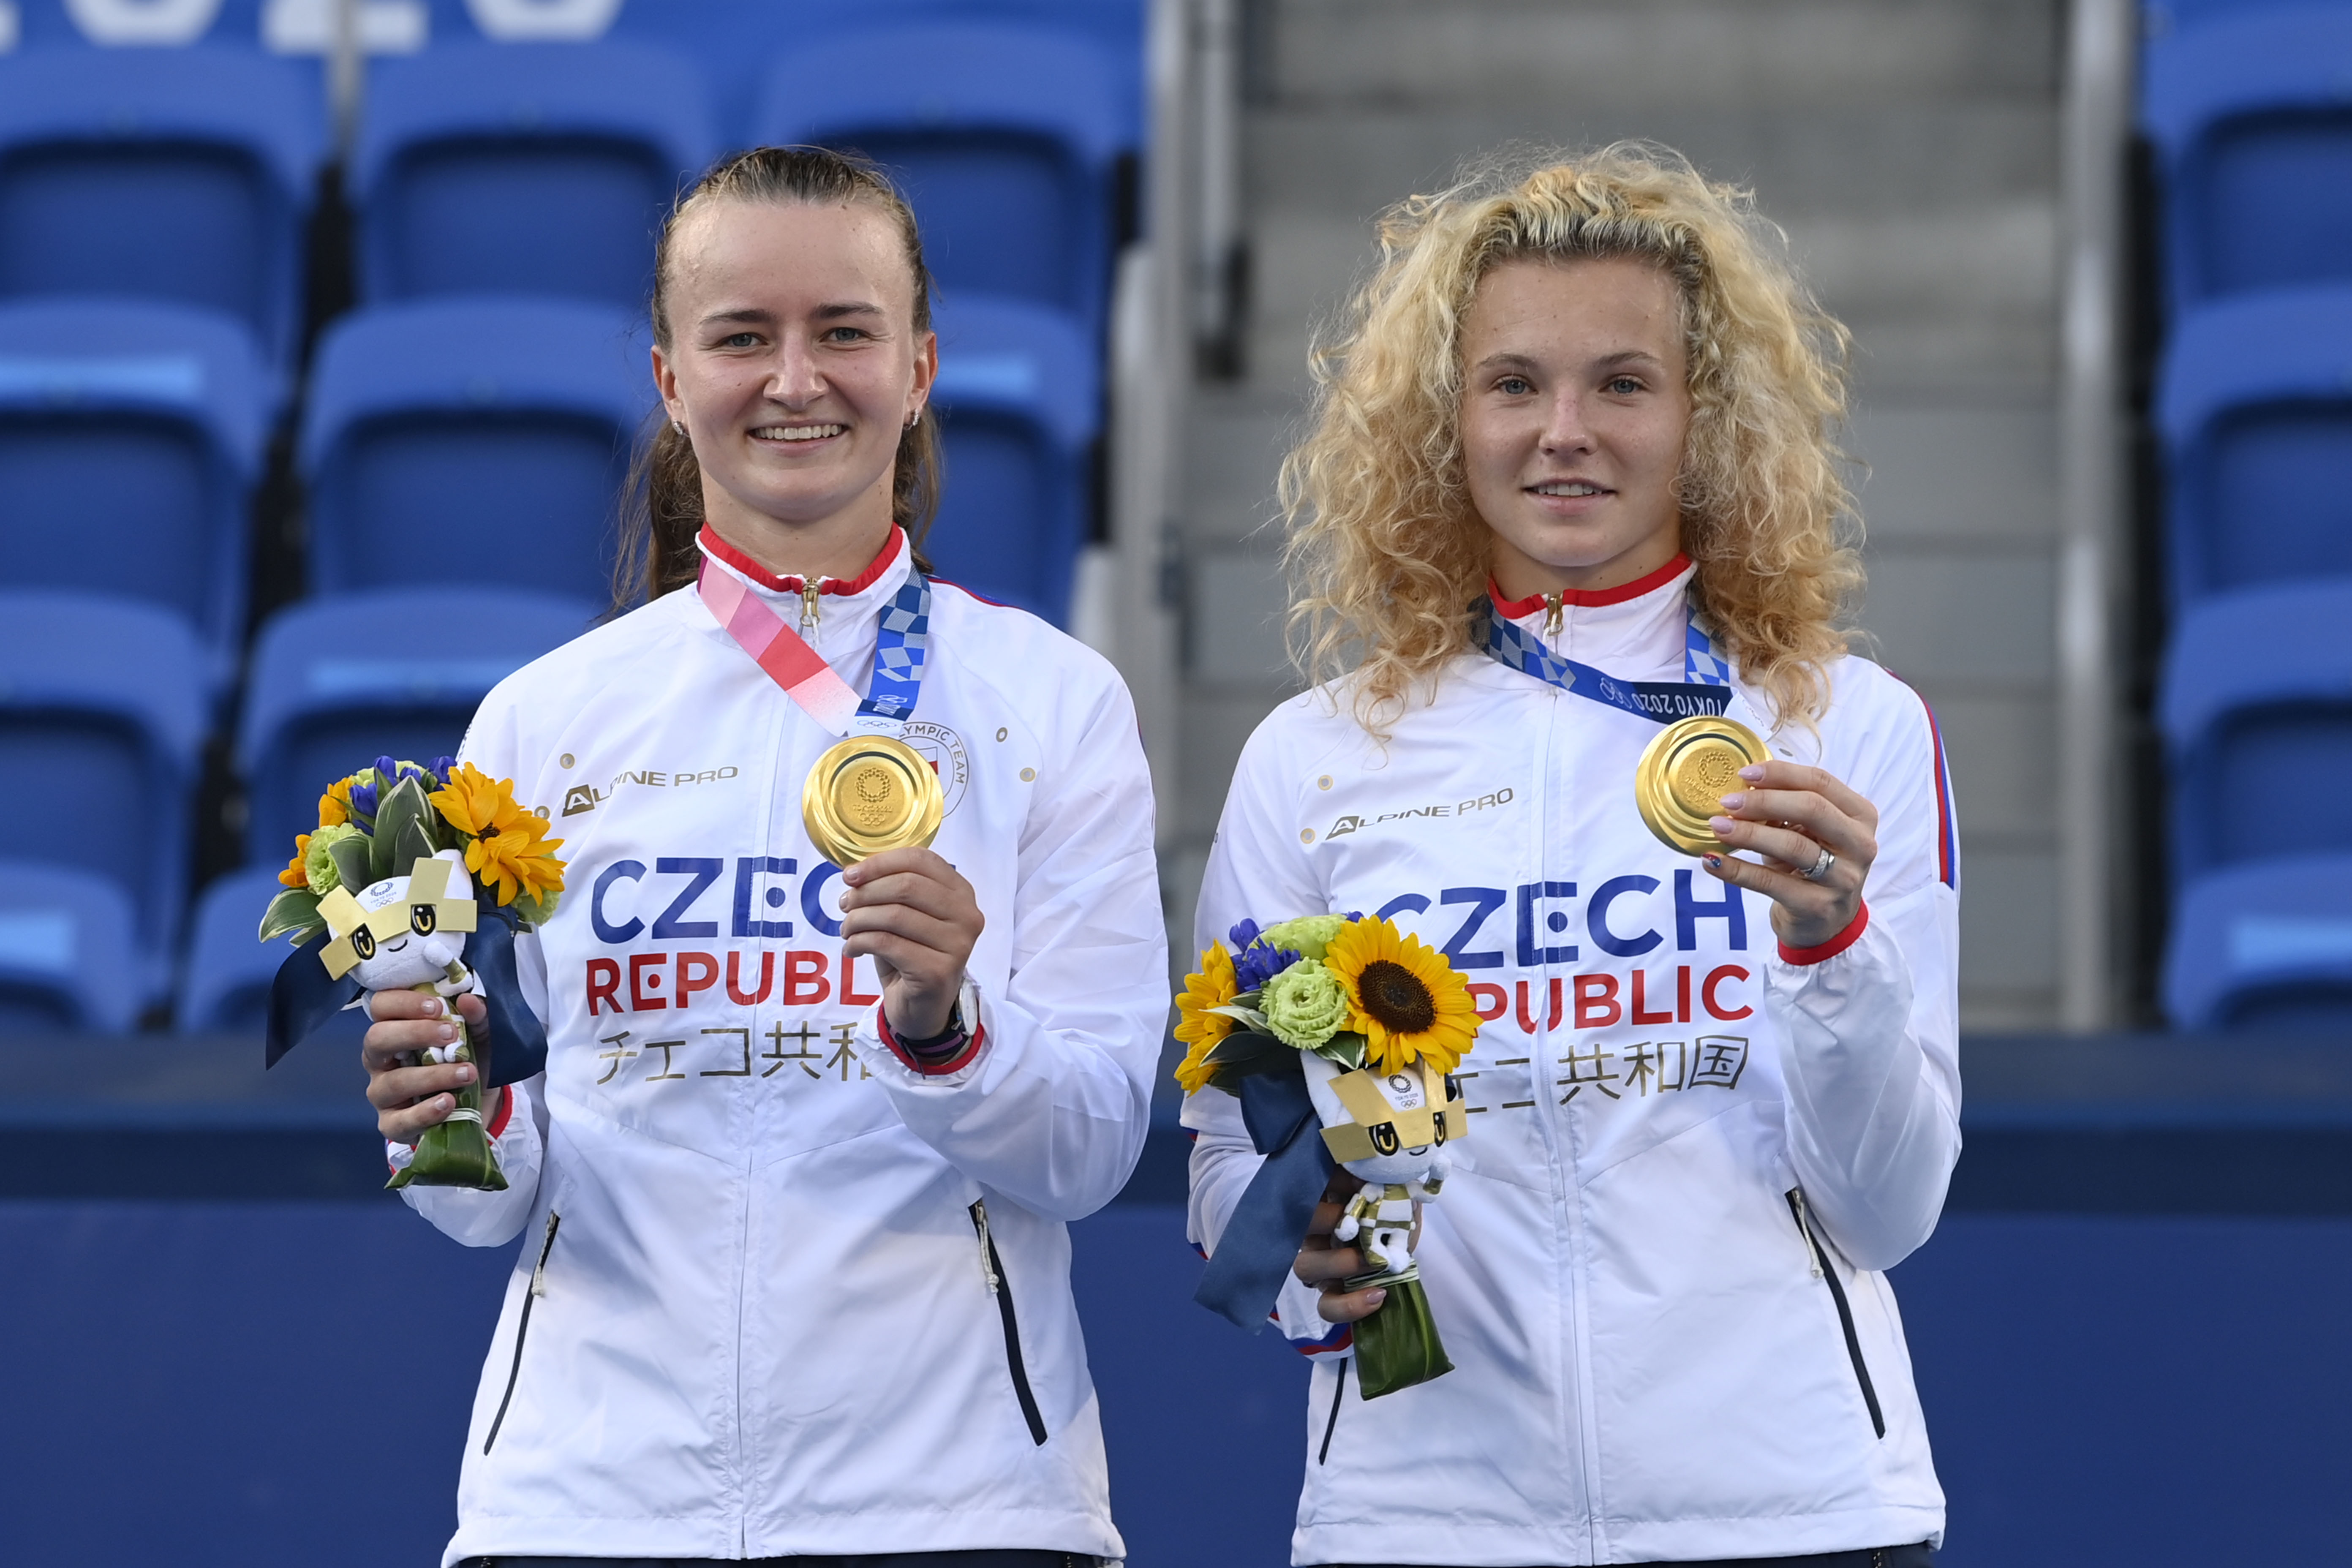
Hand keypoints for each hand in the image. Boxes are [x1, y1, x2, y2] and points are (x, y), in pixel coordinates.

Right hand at [363, 990, 496, 1144]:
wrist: (477, 1106)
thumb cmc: (463, 1061)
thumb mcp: (479, 1036)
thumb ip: (477, 1017)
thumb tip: (470, 1000)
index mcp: (394, 1029)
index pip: (381, 1006)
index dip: (404, 1002)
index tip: (437, 1007)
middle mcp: (380, 1060)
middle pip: (376, 1039)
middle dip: (414, 1034)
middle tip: (451, 1035)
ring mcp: (382, 1094)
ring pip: (394, 1082)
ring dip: (433, 1076)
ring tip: (466, 1073)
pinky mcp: (391, 1124)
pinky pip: (400, 1121)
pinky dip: (426, 1112)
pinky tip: (448, 1102)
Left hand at [838, 846, 984, 1039]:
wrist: (922, 1007)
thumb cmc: (911, 954)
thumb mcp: (905, 915)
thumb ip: (891, 889)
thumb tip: (854, 873)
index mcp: (961, 892)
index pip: (921, 861)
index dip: (880, 863)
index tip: (850, 876)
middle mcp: (967, 915)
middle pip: (906, 886)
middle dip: (865, 893)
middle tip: (845, 905)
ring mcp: (957, 945)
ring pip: (894, 915)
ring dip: (858, 920)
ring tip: (846, 930)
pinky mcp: (938, 971)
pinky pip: (886, 944)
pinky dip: (859, 943)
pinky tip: (852, 949)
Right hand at [1294, 1172, 1414, 1324]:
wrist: (1407, 1244)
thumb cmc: (1393, 1209)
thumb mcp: (1393, 1188)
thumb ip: (1383, 1177)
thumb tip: (1380, 1168)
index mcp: (1322, 1198)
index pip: (1308, 1183)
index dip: (1328, 1181)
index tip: (1360, 1181)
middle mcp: (1312, 1231)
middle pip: (1295, 1225)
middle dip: (1324, 1220)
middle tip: (1357, 1220)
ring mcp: (1319, 1264)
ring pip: (1304, 1267)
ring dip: (1338, 1263)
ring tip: (1373, 1262)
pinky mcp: (1331, 1293)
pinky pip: (1327, 1306)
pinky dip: (1350, 1304)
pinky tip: (1377, 1294)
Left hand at [1702, 759, 1877, 949]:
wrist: (1825, 924)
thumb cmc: (1813, 867)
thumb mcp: (1807, 833)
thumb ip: (1785, 809)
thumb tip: (1742, 789)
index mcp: (1860, 816)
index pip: (1821, 782)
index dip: (1781, 774)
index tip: (1744, 775)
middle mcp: (1859, 845)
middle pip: (1812, 809)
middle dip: (1764, 801)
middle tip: (1727, 802)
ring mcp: (1842, 878)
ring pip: (1793, 845)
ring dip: (1748, 833)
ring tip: (1717, 826)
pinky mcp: (1817, 906)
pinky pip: (1770, 882)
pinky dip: (1736, 870)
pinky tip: (1712, 860)